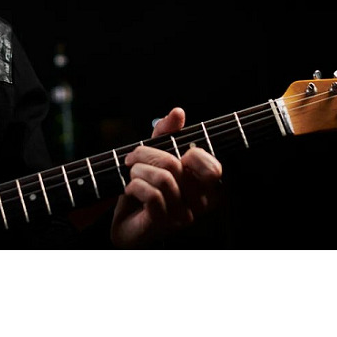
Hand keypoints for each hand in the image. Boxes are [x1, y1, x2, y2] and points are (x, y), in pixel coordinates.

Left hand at [110, 107, 223, 247]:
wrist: (124, 221)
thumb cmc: (145, 187)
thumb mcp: (156, 154)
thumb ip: (167, 133)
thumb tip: (178, 112)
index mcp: (206, 187)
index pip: (212, 168)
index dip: (190, 155)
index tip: (172, 154)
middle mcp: (200, 204)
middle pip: (178, 165)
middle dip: (148, 154)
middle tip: (134, 158)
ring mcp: (182, 216)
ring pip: (164, 179)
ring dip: (138, 171)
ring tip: (132, 174)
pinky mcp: (163, 224)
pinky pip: (153, 195)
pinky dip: (135, 186)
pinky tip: (130, 189)